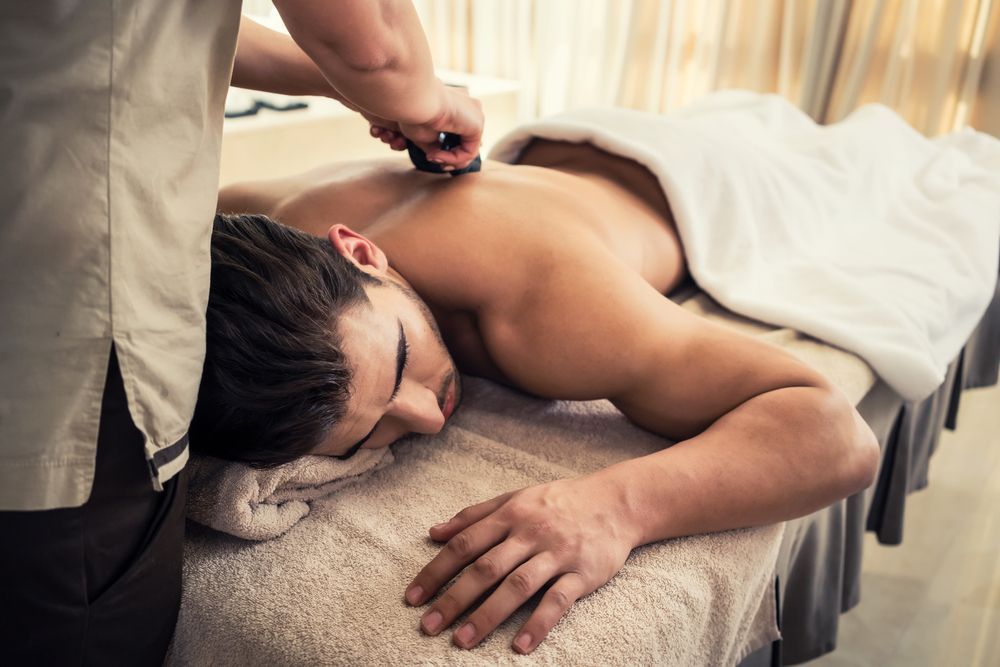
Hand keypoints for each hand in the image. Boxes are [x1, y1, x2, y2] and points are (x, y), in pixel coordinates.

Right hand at [398, 86, 482, 170]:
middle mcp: (469, 107)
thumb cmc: (415, 113)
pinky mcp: (477, 124)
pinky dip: (452, 158)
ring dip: (449, 160)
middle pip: (467, 142)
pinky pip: (469, 152)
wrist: (415, 100)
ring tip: (432, 157)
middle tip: (434, 160)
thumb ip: (436, 145)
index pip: (461, 133)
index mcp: (457, 104)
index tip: (432, 157)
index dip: (448, 150)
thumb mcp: (425, 134)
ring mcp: (476, 114)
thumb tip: (439, 156)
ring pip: (469, 150)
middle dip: (451, 159)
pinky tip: (436, 154)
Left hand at [404, 474, 637, 653]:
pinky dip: (538, 624)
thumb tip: (433, 532)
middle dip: (453, 598)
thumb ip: (474, 515)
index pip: (465, 544)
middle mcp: (530, 533)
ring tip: (462, 641)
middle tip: (428, 627)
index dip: (436, 571)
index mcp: (510, 515)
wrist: (615, 501)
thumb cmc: (558, 502)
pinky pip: (558, 601)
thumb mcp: (515, 498)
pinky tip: (520, 646)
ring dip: (487, 615)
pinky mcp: (582, 573)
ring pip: (517, 586)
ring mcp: (556, 553)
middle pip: (486, 568)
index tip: (412, 598)